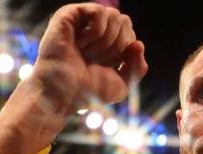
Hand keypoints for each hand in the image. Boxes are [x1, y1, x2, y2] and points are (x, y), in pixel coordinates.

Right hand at [0, 3, 147, 153]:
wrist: (64, 94)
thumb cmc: (89, 91)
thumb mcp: (123, 84)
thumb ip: (138, 67)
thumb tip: (138, 43)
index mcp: (108, 42)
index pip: (131, 33)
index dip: (125, 52)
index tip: (107, 66)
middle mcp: (95, 29)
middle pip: (125, 21)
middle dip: (118, 45)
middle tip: (97, 59)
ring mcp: (82, 21)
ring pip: (114, 15)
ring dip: (106, 41)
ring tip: (87, 53)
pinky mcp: (69, 15)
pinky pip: (99, 11)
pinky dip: (96, 32)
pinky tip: (80, 44)